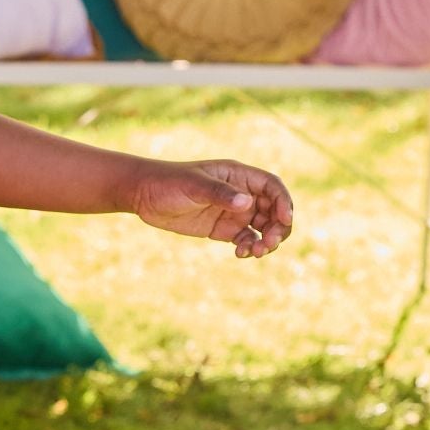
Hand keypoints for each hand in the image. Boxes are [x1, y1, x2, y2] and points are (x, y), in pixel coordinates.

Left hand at [128, 157, 294, 257]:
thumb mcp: (193, 185)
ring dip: (266, 241)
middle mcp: (240, 193)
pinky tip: (240, 254)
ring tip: (256, 252)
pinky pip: (246, 239)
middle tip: (269, 243)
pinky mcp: (223, 229)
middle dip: (278, 227)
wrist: (144, 196)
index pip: (272, 187)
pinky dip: (249, 247)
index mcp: (238, 176)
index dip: (283, 202)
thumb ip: (219, 193)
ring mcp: (233, 212)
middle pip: (273, 210)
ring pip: (263, 227)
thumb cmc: (168, 182)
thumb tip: (246, 204)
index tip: (285, 220)